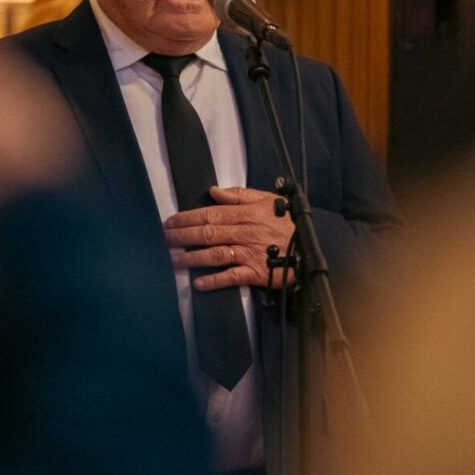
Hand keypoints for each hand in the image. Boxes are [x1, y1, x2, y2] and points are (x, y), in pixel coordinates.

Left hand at [164, 185, 293, 289]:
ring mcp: (249, 253)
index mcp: (244, 214)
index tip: (169, 222)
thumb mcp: (265, 199)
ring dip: (191, 258)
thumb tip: (213, 191)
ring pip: (215, 255)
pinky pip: (232, 277)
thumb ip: (238, 195)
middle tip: (162, 240)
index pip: (209, 214)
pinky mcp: (256, 272)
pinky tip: (198, 283)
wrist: (312, 244)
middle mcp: (244, 233)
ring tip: (172, 260)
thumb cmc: (287, 220)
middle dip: (182, 236)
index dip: (186, 218)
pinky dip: (214, 280)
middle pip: (207, 233)